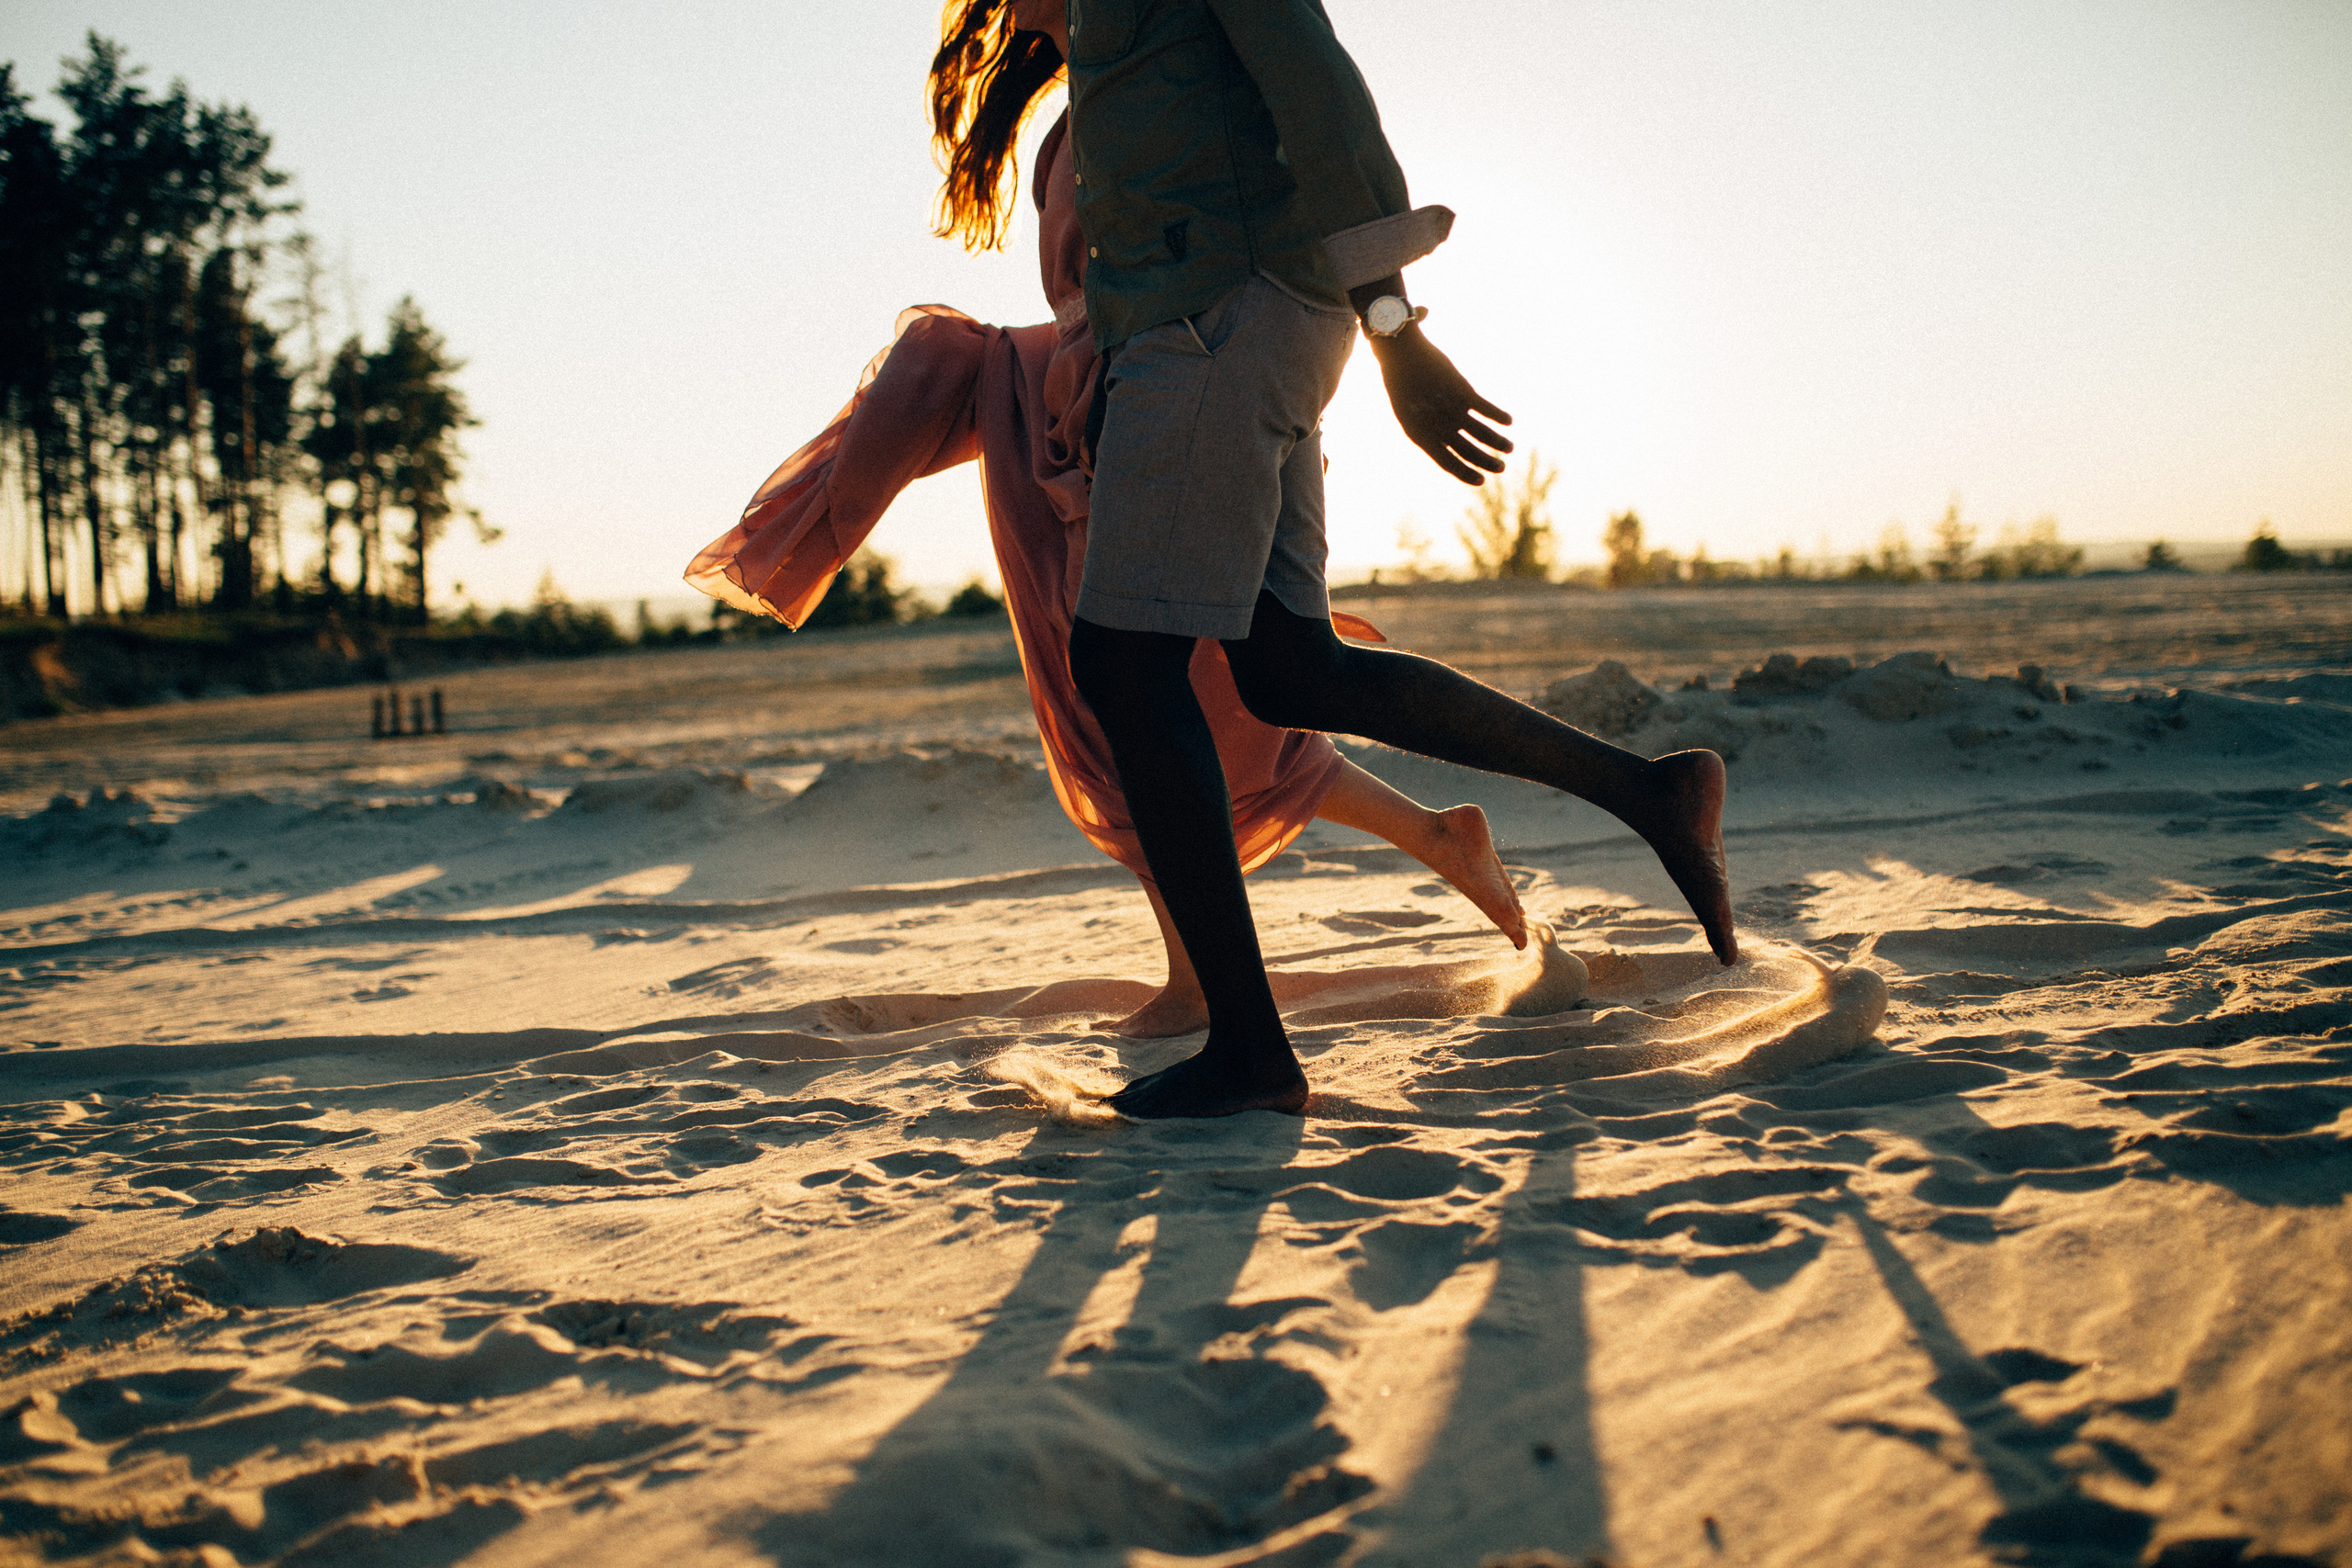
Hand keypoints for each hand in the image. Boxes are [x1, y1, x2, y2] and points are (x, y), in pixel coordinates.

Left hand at [1370, 325, 1513, 483]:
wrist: (1401, 356)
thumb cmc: (1403, 387)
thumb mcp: (1409, 415)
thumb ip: (1428, 432)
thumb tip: (1447, 444)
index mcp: (1421, 436)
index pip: (1448, 463)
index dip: (1466, 474)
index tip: (1481, 481)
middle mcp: (1438, 427)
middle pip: (1469, 452)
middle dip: (1488, 462)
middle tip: (1502, 468)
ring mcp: (1452, 410)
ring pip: (1483, 434)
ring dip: (1499, 443)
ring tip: (1510, 448)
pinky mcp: (1463, 392)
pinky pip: (1487, 410)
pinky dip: (1500, 417)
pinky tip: (1509, 421)